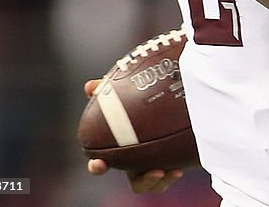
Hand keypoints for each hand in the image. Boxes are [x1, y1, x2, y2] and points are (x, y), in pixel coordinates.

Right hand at [83, 79, 185, 193]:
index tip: (98, 163)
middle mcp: (137, 162)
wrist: (173, 111)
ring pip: (154, 183)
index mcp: (122, 150)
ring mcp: (154, 166)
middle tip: (153, 172)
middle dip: (142, 181)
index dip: (97, 166)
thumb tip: (90, 86)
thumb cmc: (142, 103)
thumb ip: (108, 92)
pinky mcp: (171, 165)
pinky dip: (172, 175)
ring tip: (164, 170)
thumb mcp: (126, 96)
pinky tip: (179, 167)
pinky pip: (170, 176)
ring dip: (158, 181)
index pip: (104, 163)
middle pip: (135, 180)